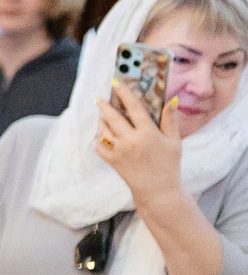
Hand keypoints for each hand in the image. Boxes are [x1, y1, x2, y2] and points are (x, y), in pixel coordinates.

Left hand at [96, 81, 183, 206]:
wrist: (157, 191)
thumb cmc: (168, 165)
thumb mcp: (174, 141)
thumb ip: (170, 120)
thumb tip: (170, 100)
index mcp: (147, 134)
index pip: (134, 108)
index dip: (124, 94)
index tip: (116, 83)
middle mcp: (130, 141)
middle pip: (112, 118)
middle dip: (104, 106)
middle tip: (100, 98)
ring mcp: (118, 152)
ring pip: (103, 131)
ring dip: (101, 121)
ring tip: (102, 114)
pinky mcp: (111, 161)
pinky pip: (99, 145)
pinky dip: (99, 137)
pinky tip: (103, 133)